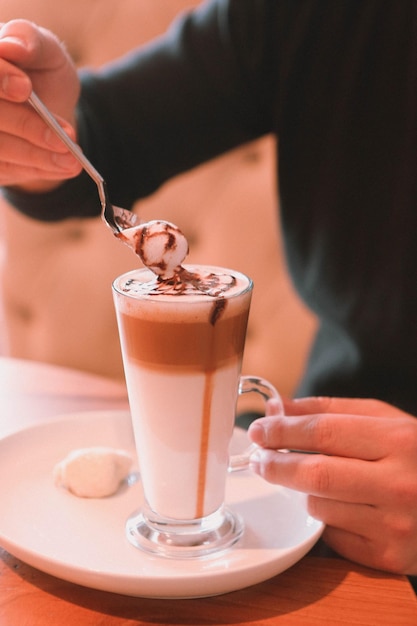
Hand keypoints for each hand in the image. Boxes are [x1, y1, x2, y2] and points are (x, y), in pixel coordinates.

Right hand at [0, 19, 80, 189]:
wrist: (49, 110)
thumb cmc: (42, 75)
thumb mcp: (47, 52)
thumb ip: (31, 41)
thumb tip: (12, 45)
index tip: (25, 88)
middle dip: (26, 126)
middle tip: (65, 139)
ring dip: (36, 156)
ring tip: (72, 160)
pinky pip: (4, 169)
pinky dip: (37, 169)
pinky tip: (63, 168)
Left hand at [248, 396, 416, 574]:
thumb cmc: (415, 454)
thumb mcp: (383, 420)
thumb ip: (329, 410)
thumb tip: (277, 408)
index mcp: (399, 441)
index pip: (323, 432)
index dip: (283, 430)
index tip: (260, 429)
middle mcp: (400, 485)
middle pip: (316, 474)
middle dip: (276, 465)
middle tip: (258, 457)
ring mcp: (395, 526)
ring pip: (318, 507)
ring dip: (301, 492)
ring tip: (307, 479)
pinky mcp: (388, 558)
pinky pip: (332, 536)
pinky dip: (324, 519)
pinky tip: (337, 505)